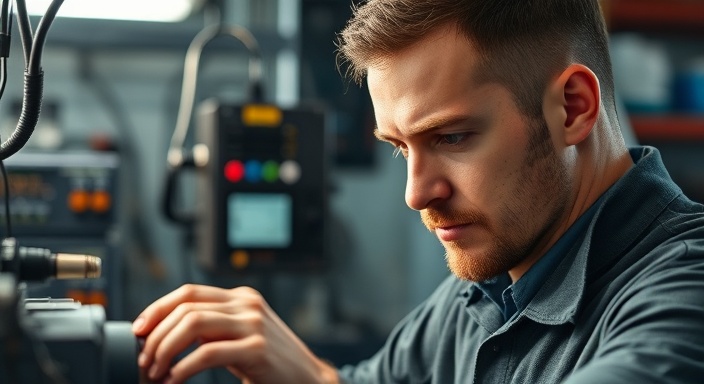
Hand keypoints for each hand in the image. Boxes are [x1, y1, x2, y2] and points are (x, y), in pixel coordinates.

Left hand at [132, 284, 338, 383]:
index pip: (188, 292)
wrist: (308, 379)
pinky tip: (175, 379)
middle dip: (156, 335)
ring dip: (165, 349)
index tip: (138, 329)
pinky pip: (207, 353)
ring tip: (156, 371)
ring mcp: (254, 324)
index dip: (157, 308)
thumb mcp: (240, 336)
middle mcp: (247, 304)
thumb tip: (165, 333)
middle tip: (144, 359)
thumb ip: (212, 327)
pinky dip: (183, 368)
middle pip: (186, 307)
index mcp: (241, 297)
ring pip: (193, 325)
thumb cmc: (270, 362)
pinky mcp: (257, 348)